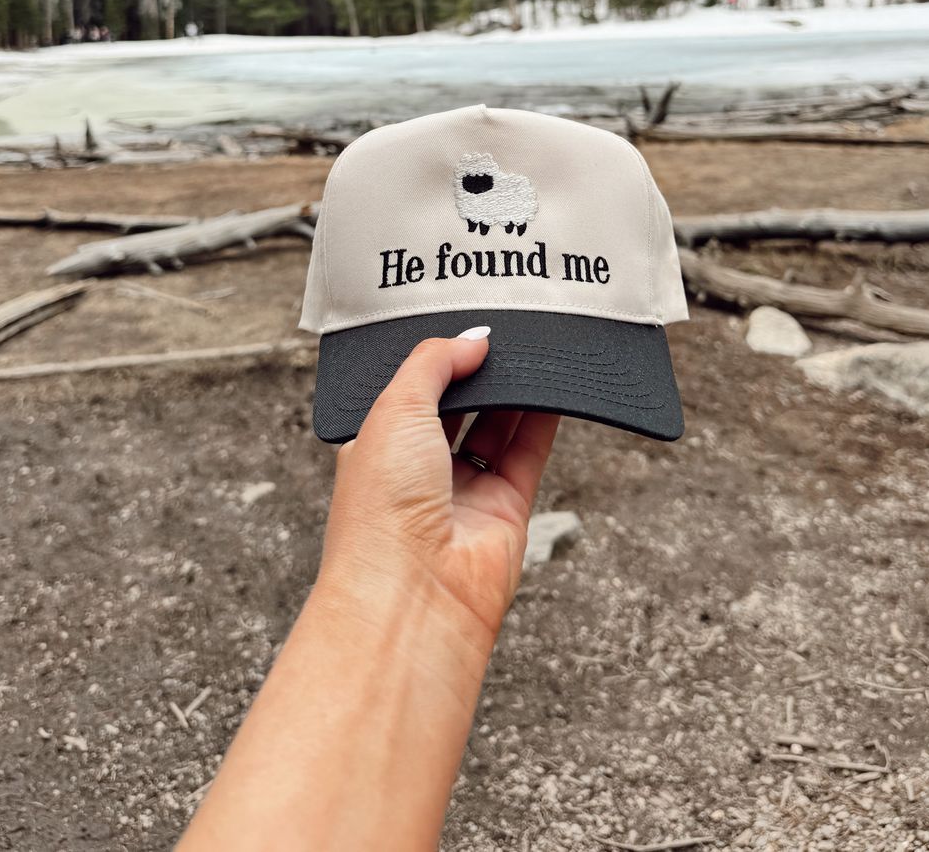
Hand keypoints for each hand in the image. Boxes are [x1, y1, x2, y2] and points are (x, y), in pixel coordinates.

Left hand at [317, 330, 559, 645]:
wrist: (412, 595)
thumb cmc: (381, 513)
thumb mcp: (394, 410)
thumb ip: (434, 364)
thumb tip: (472, 341)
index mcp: (377, 447)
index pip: (410, 392)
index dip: (436, 362)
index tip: (462, 332)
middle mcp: (419, 472)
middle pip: (458, 408)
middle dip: (478, 374)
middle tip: (502, 338)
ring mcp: (463, 493)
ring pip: (497, 428)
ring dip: (514, 392)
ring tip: (531, 352)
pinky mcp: (506, 510)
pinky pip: (529, 454)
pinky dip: (543, 420)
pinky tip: (551, 387)